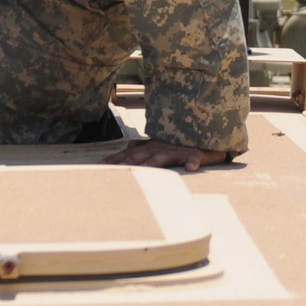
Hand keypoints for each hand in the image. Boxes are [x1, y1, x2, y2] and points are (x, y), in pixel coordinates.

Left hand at [99, 139, 227, 171]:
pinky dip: (193, 162)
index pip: (129, 154)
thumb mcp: (160, 144)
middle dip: (128, 161)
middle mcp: (162, 146)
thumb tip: (128, 147)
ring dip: (155, 162)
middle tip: (115, 170)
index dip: (115, 160)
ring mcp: (178, 149)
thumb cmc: (180, 142)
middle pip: (142, 154)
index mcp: (151, 146)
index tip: (98, 166)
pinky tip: (190, 168)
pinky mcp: (196, 152)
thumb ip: (145, 146)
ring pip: (165, 155)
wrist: (206, 135)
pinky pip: (195, 157)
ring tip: (146, 169)